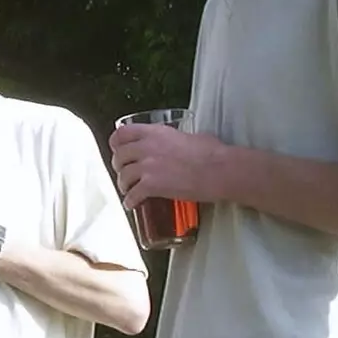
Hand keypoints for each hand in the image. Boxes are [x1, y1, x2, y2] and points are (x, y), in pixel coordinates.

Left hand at [109, 124, 226, 208]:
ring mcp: (148, 166)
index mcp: (156, 133)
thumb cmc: (213, 153)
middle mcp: (147, 147)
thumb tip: (176, 142)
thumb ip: (175, 138)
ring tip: (127, 190)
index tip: (117, 149)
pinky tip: (131, 204)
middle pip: (119, 156)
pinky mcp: (152, 185)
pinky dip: (130, 201)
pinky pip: (132, 195)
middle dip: (119, 166)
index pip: (123, 133)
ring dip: (123, 184)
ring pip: (123, 176)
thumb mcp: (190, 136)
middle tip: (124, 172)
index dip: (116, 142)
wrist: (221, 170)